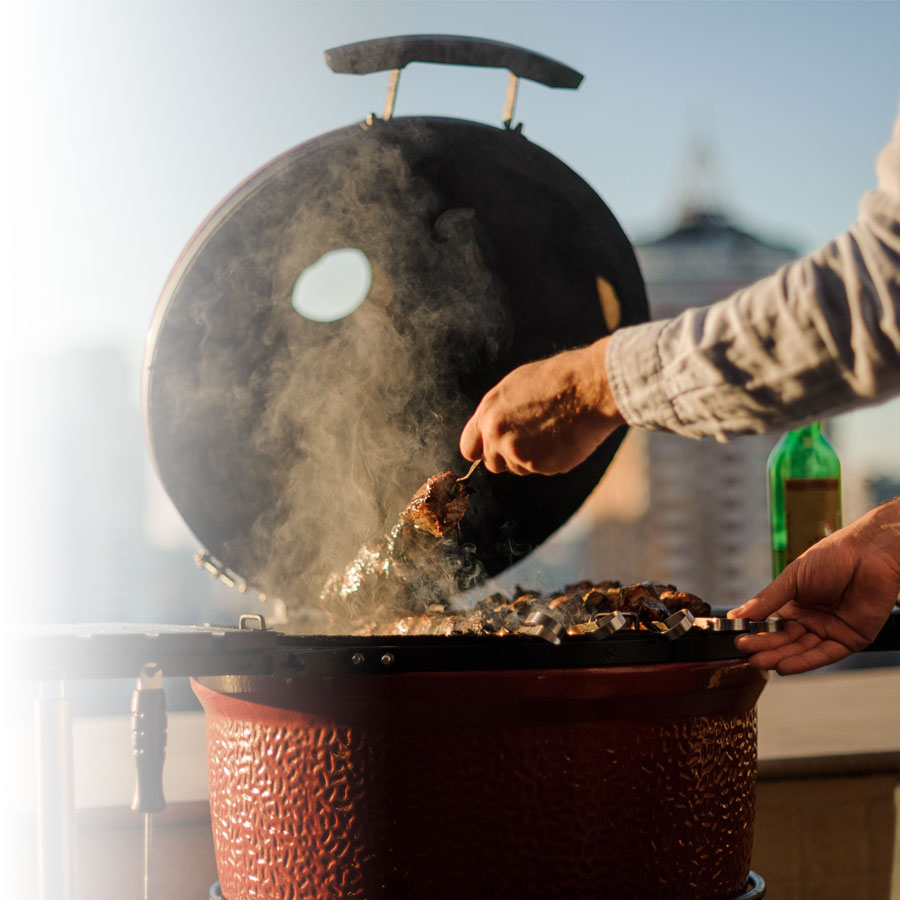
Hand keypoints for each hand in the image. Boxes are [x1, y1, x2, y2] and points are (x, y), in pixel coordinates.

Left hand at [459, 337, 624, 474]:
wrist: (590, 387)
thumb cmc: (557, 380)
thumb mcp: (515, 387)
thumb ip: (498, 413)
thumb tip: (490, 431)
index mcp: (487, 413)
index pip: (469, 448)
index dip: (482, 450)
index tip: (492, 451)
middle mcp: (497, 436)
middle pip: (493, 464)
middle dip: (508, 457)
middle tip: (532, 440)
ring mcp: (518, 453)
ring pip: (519, 469)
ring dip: (532, 458)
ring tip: (553, 431)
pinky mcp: (541, 466)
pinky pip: (543, 470)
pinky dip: (553, 460)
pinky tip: (565, 438)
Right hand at [729, 499, 899, 674]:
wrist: (868, 555)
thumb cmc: (831, 557)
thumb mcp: (792, 578)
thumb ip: (766, 600)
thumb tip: (739, 615)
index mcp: (795, 604)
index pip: (772, 625)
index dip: (756, 633)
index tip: (739, 640)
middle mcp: (812, 619)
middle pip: (785, 640)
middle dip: (766, 648)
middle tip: (747, 654)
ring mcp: (830, 630)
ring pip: (802, 649)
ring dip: (781, 657)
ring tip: (760, 662)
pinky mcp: (850, 639)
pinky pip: (824, 654)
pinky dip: (804, 661)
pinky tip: (784, 666)